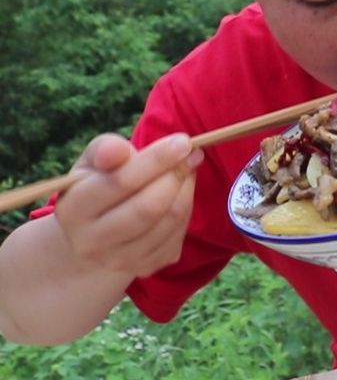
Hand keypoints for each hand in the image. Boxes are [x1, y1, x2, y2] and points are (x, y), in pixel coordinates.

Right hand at [54, 132, 203, 278]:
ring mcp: (119, 260)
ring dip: (186, 188)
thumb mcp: (93, 162)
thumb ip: (105, 150)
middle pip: (148, 207)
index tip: (183, 141)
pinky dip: (186, 207)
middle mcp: (92, 243)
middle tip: (190, 154)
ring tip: (186, 168)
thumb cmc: (97, 185)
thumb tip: (118, 150)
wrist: (95, 232)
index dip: (156, 160)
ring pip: (169, 219)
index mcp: (73, 210)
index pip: (119, 183)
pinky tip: (180, 192)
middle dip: (176, 174)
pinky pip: (179, 234)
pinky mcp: (146, 268)